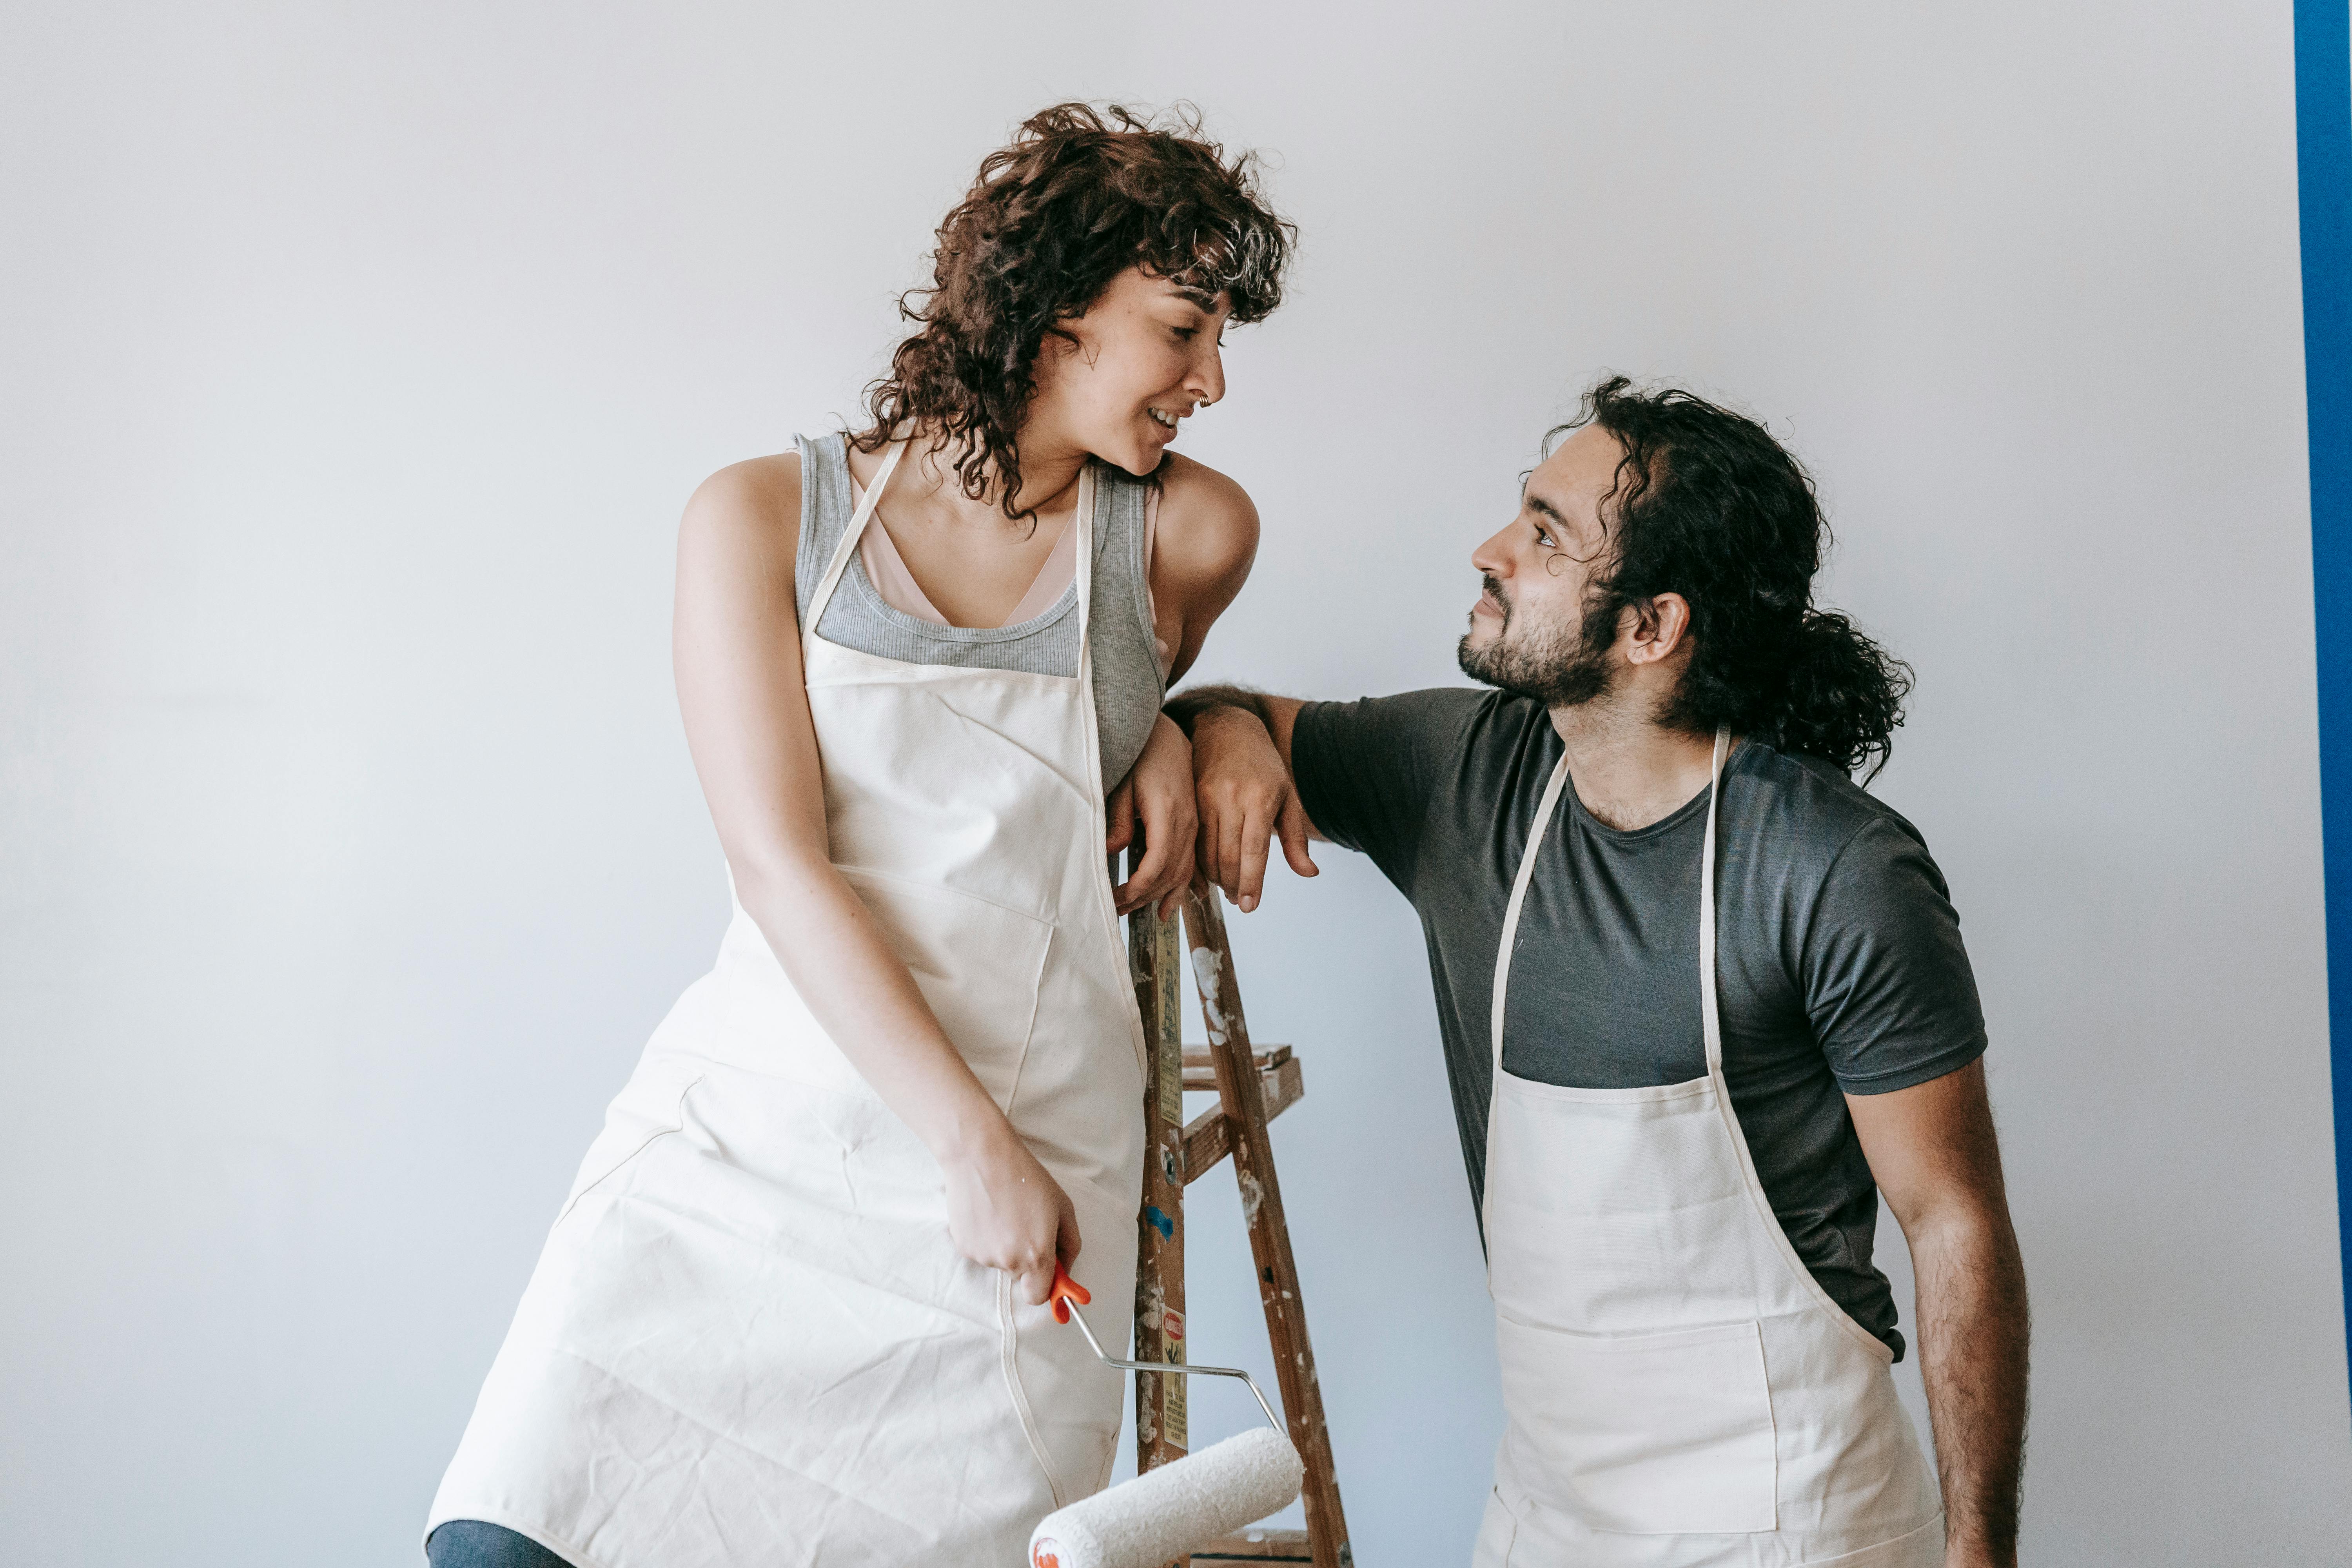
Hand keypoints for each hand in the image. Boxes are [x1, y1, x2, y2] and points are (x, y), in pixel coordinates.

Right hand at [939, 1122, 1080, 1306]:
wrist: (981, 1156)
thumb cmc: (1026, 1177)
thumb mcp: (1062, 1207)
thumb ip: (1070, 1244)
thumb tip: (1065, 1268)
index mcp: (1036, 1255)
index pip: (1038, 1297)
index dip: (1044, 1286)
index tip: (1047, 1271)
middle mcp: (1007, 1261)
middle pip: (1019, 1276)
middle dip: (1025, 1258)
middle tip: (1025, 1224)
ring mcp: (981, 1255)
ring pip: (999, 1261)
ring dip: (1004, 1245)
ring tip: (1004, 1210)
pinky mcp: (962, 1245)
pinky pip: (980, 1250)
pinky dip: (985, 1237)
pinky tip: (987, 1211)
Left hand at [1109, 714, 1198, 918]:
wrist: (1166, 737)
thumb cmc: (1140, 757)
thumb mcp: (1122, 784)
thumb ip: (1117, 819)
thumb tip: (1110, 851)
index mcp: (1169, 812)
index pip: (1158, 862)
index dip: (1139, 886)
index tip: (1117, 898)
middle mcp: (1187, 823)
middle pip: (1170, 873)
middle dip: (1143, 896)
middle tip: (1115, 909)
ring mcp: (1193, 826)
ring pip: (1182, 873)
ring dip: (1158, 896)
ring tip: (1134, 912)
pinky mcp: (1193, 827)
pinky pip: (1190, 865)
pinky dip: (1179, 888)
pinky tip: (1168, 907)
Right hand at [1192, 706, 1316, 911]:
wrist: (1227, 728)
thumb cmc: (1264, 765)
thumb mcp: (1287, 796)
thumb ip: (1295, 838)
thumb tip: (1309, 873)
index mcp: (1260, 798)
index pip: (1254, 850)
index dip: (1252, 882)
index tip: (1250, 906)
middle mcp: (1232, 797)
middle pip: (1228, 855)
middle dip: (1233, 885)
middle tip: (1240, 901)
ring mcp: (1207, 796)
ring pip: (1206, 850)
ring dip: (1216, 877)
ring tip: (1227, 889)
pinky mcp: (1190, 797)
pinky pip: (1192, 839)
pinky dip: (1199, 861)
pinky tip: (1208, 873)